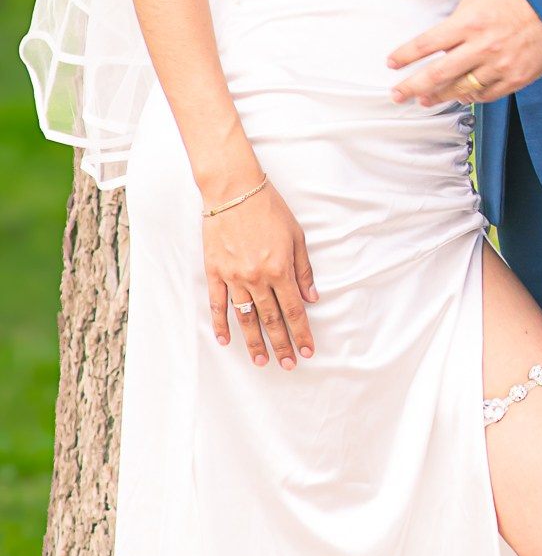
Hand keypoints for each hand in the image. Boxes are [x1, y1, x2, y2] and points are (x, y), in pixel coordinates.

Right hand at [203, 182, 317, 367]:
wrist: (233, 191)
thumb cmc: (268, 209)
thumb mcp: (296, 236)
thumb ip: (303, 270)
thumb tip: (311, 297)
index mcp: (280, 270)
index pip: (294, 311)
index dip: (302, 333)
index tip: (307, 350)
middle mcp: (256, 278)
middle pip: (271, 320)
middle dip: (281, 345)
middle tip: (287, 364)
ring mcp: (233, 277)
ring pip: (244, 318)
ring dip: (253, 342)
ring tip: (260, 360)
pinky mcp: (215, 272)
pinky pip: (217, 304)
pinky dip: (221, 323)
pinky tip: (225, 340)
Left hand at [387, 0, 541, 105]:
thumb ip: (457, 22)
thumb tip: (440, 44)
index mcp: (469, 23)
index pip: (426, 44)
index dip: (405, 56)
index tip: (391, 63)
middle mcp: (481, 47)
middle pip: (436, 74)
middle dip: (411, 87)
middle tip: (397, 95)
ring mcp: (499, 66)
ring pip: (460, 90)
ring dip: (438, 96)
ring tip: (424, 100)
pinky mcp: (515, 79)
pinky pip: (484, 95)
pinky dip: (469, 97)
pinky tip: (459, 96)